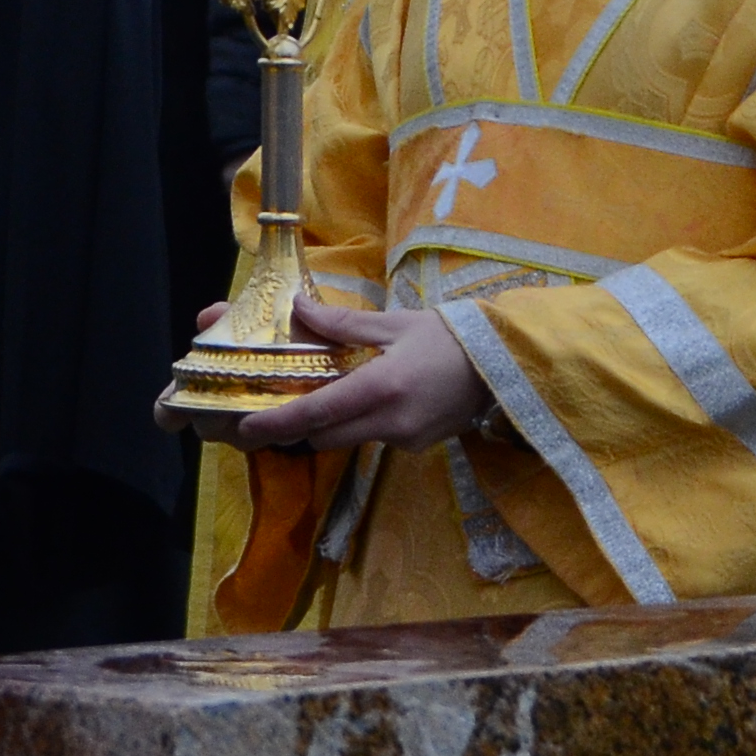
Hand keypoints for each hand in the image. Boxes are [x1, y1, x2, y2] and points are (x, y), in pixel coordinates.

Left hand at [231, 294, 489, 450]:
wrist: (506, 363)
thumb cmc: (449, 336)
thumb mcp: (395, 323)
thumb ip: (343, 323)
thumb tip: (298, 308)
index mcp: (382, 387)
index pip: (319, 413)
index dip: (279, 423)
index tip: (248, 428)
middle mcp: (392, 421)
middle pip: (326, 436)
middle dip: (298, 427)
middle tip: (275, 411)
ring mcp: (406, 439)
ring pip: (349, 440)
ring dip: (330, 425)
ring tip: (321, 398)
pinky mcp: (418, 447)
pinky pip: (375, 440)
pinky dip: (362, 424)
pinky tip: (368, 401)